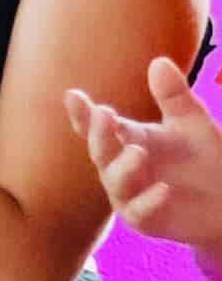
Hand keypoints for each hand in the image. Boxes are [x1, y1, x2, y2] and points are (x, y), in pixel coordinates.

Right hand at [72, 54, 221, 260]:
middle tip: (104, 115)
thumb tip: (158, 60)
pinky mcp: (145, 220)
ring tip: (139, 152)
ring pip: (115, 182)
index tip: (73, 95)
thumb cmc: (206, 160)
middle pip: (102, 152)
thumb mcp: (193, 122)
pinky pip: (140, 211)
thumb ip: (174, 96)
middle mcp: (122, 167)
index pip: (99, 126)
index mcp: (130, 139)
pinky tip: (164, 188)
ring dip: (123, 167)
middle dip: (99, 135)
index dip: (83, 113)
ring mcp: (130, 195)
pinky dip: (148, 200)